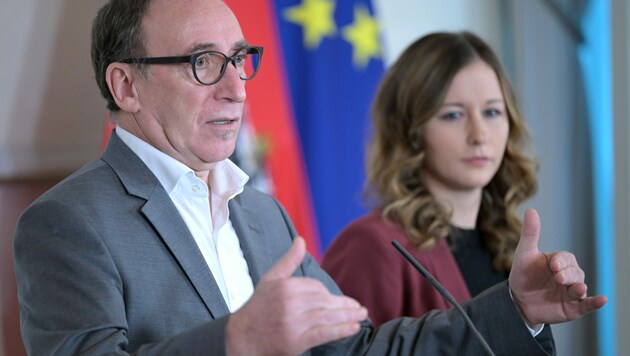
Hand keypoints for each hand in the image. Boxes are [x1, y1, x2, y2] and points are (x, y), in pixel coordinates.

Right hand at [225, 237, 367, 355]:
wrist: (241, 338)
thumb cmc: (257, 308)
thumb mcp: (270, 279)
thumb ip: (288, 260)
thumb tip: (300, 240)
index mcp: (286, 286)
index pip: (316, 286)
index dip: (327, 294)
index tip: (337, 300)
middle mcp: (291, 303)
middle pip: (325, 301)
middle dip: (344, 305)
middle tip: (359, 308)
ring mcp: (294, 322)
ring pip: (328, 316)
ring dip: (349, 316)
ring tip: (362, 315)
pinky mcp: (297, 340)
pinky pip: (324, 333)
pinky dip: (341, 330)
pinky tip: (353, 327)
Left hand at [508, 208, 606, 325]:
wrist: (518, 301)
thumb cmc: (523, 275)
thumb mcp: (524, 254)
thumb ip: (530, 234)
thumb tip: (531, 210)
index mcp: (559, 261)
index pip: (565, 258)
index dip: (561, 261)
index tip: (552, 265)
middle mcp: (568, 275)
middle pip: (574, 272)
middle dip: (567, 275)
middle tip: (557, 277)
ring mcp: (572, 292)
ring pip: (581, 287)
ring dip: (579, 288)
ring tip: (577, 289)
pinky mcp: (574, 307)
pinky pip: (587, 304)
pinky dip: (595, 302)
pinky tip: (602, 299)